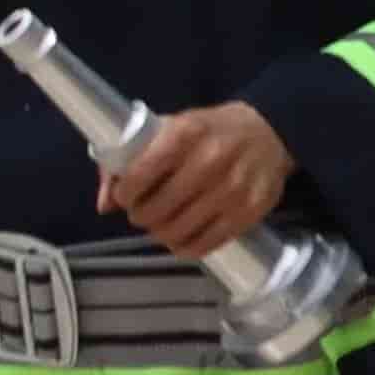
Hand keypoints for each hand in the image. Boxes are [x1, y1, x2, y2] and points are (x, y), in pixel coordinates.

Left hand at [102, 102, 292, 259]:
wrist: (270, 132)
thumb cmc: (211, 130)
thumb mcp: (172, 128)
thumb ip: (131, 159)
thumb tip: (104, 204)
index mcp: (185, 133)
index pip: (140, 174)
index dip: (124, 193)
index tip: (124, 195)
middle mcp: (209, 161)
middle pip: (156, 210)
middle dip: (140, 215)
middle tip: (143, 211)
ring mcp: (232, 190)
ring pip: (177, 232)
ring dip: (160, 233)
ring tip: (162, 224)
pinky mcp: (247, 213)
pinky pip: (204, 245)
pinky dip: (185, 247)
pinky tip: (182, 236)